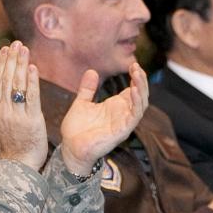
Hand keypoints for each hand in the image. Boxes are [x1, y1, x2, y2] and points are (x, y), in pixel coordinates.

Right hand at [0, 42, 47, 170]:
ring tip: (24, 49)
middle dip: (12, 60)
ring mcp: (17, 115)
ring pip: (18, 85)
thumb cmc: (7, 146)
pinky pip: (32, 97)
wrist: (19, 166)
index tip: (5, 49)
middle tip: (16, 43)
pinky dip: (32, 82)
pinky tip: (33, 68)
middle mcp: (3, 111)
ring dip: (21, 65)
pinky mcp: (32, 120)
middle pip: (7, 80)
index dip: (2, 64)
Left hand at [59, 61, 147, 175]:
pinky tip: (133, 91)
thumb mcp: (81, 103)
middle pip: (141, 95)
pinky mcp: (122, 131)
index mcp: (115, 107)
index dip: (136, 77)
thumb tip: (91, 71)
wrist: (70, 148)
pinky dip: (136, 103)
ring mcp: (124, 123)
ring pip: (141, 105)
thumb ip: (87, 89)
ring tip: (138, 75)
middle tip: (137, 66)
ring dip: (141, 89)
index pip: (133, 90)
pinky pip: (134, 116)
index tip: (133, 64)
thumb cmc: (77, 129)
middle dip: (141, 81)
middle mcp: (123, 114)